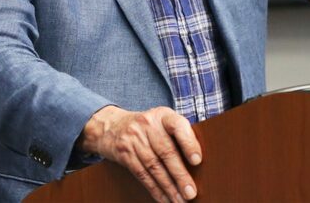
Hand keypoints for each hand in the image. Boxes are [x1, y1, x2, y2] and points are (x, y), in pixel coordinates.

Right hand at [79, 105, 200, 201]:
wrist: (111, 126)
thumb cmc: (148, 127)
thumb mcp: (162, 121)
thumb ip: (179, 134)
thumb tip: (198, 162)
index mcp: (163, 115)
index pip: (178, 126)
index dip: (188, 143)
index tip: (197, 161)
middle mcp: (148, 124)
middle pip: (166, 152)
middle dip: (180, 175)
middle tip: (190, 192)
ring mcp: (134, 138)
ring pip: (154, 167)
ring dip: (168, 187)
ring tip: (180, 200)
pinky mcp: (124, 153)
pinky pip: (141, 174)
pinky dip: (154, 189)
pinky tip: (164, 199)